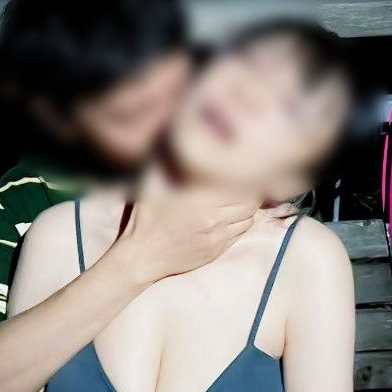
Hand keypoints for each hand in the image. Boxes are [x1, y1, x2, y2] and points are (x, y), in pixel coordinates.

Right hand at [115, 168, 258, 283]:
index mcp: (198, 199)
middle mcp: (212, 218)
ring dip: (246, 210)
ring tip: (237, 201)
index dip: (243, 177)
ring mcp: (216, 236)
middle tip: (244, 185)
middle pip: (249, 203)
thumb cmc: (146, 215)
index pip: (238, 186)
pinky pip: (240, 234)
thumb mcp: (151, 182)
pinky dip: (240, 224)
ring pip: (248, 220)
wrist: (142, 255)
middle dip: (250, 193)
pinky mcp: (217, 250)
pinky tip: (229, 217)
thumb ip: (166, 159)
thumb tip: (175, 136)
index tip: (238, 171)